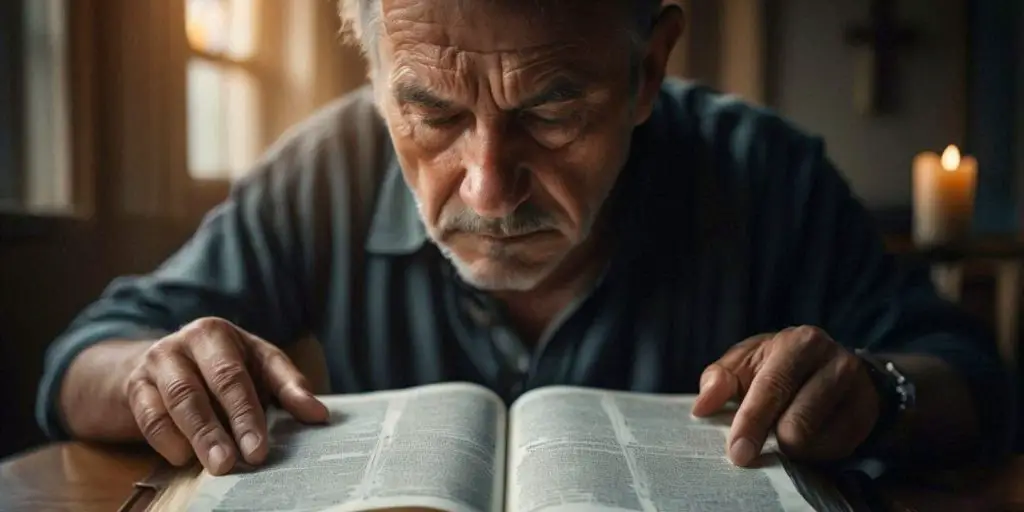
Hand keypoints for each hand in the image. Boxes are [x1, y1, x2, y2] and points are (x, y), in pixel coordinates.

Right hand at [124, 317, 328, 474]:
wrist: (157, 365)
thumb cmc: (218, 368)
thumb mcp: (255, 366)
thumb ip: (287, 387)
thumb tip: (319, 414)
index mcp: (219, 334)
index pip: (238, 374)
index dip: (251, 413)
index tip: (260, 448)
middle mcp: (186, 341)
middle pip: (210, 384)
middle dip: (228, 425)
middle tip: (242, 461)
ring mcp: (157, 362)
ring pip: (179, 399)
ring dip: (199, 435)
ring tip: (217, 465)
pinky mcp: (134, 386)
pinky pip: (148, 415)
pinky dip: (166, 439)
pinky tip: (183, 457)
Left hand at [691, 326, 878, 465]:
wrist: (832, 366)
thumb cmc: (777, 365)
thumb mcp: (745, 363)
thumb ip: (719, 380)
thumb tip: (702, 407)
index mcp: (799, 342)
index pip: (772, 387)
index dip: (752, 422)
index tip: (737, 452)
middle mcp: (835, 361)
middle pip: (798, 421)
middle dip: (769, 440)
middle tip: (750, 449)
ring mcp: (858, 389)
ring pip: (815, 441)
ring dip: (790, 446)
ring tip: (783, 430)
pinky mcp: (867, 415)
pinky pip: (835, 450)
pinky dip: (812, 452)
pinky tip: (807, 435)